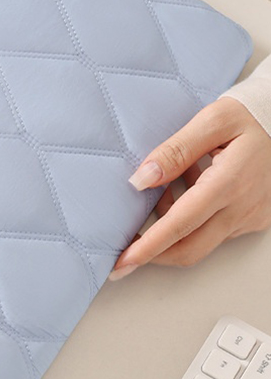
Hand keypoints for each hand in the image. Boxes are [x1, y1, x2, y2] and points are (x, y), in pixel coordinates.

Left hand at [109, 97, 270, 279]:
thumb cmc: (250, 116)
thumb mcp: (212, 120)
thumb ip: (174, 150)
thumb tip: (140, 180)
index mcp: (229, 183)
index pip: (181, 225)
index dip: (149, 247)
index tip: (124, 261)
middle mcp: (242, 207)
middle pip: (190, 248)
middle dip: (153, 254)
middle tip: (123, 252)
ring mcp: (251, 217)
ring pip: (201, 240)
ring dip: (172, 229)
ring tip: (161, 194)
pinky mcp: (254, 219)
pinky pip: (215, 231)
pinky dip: (191, 220)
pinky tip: (185, 190)